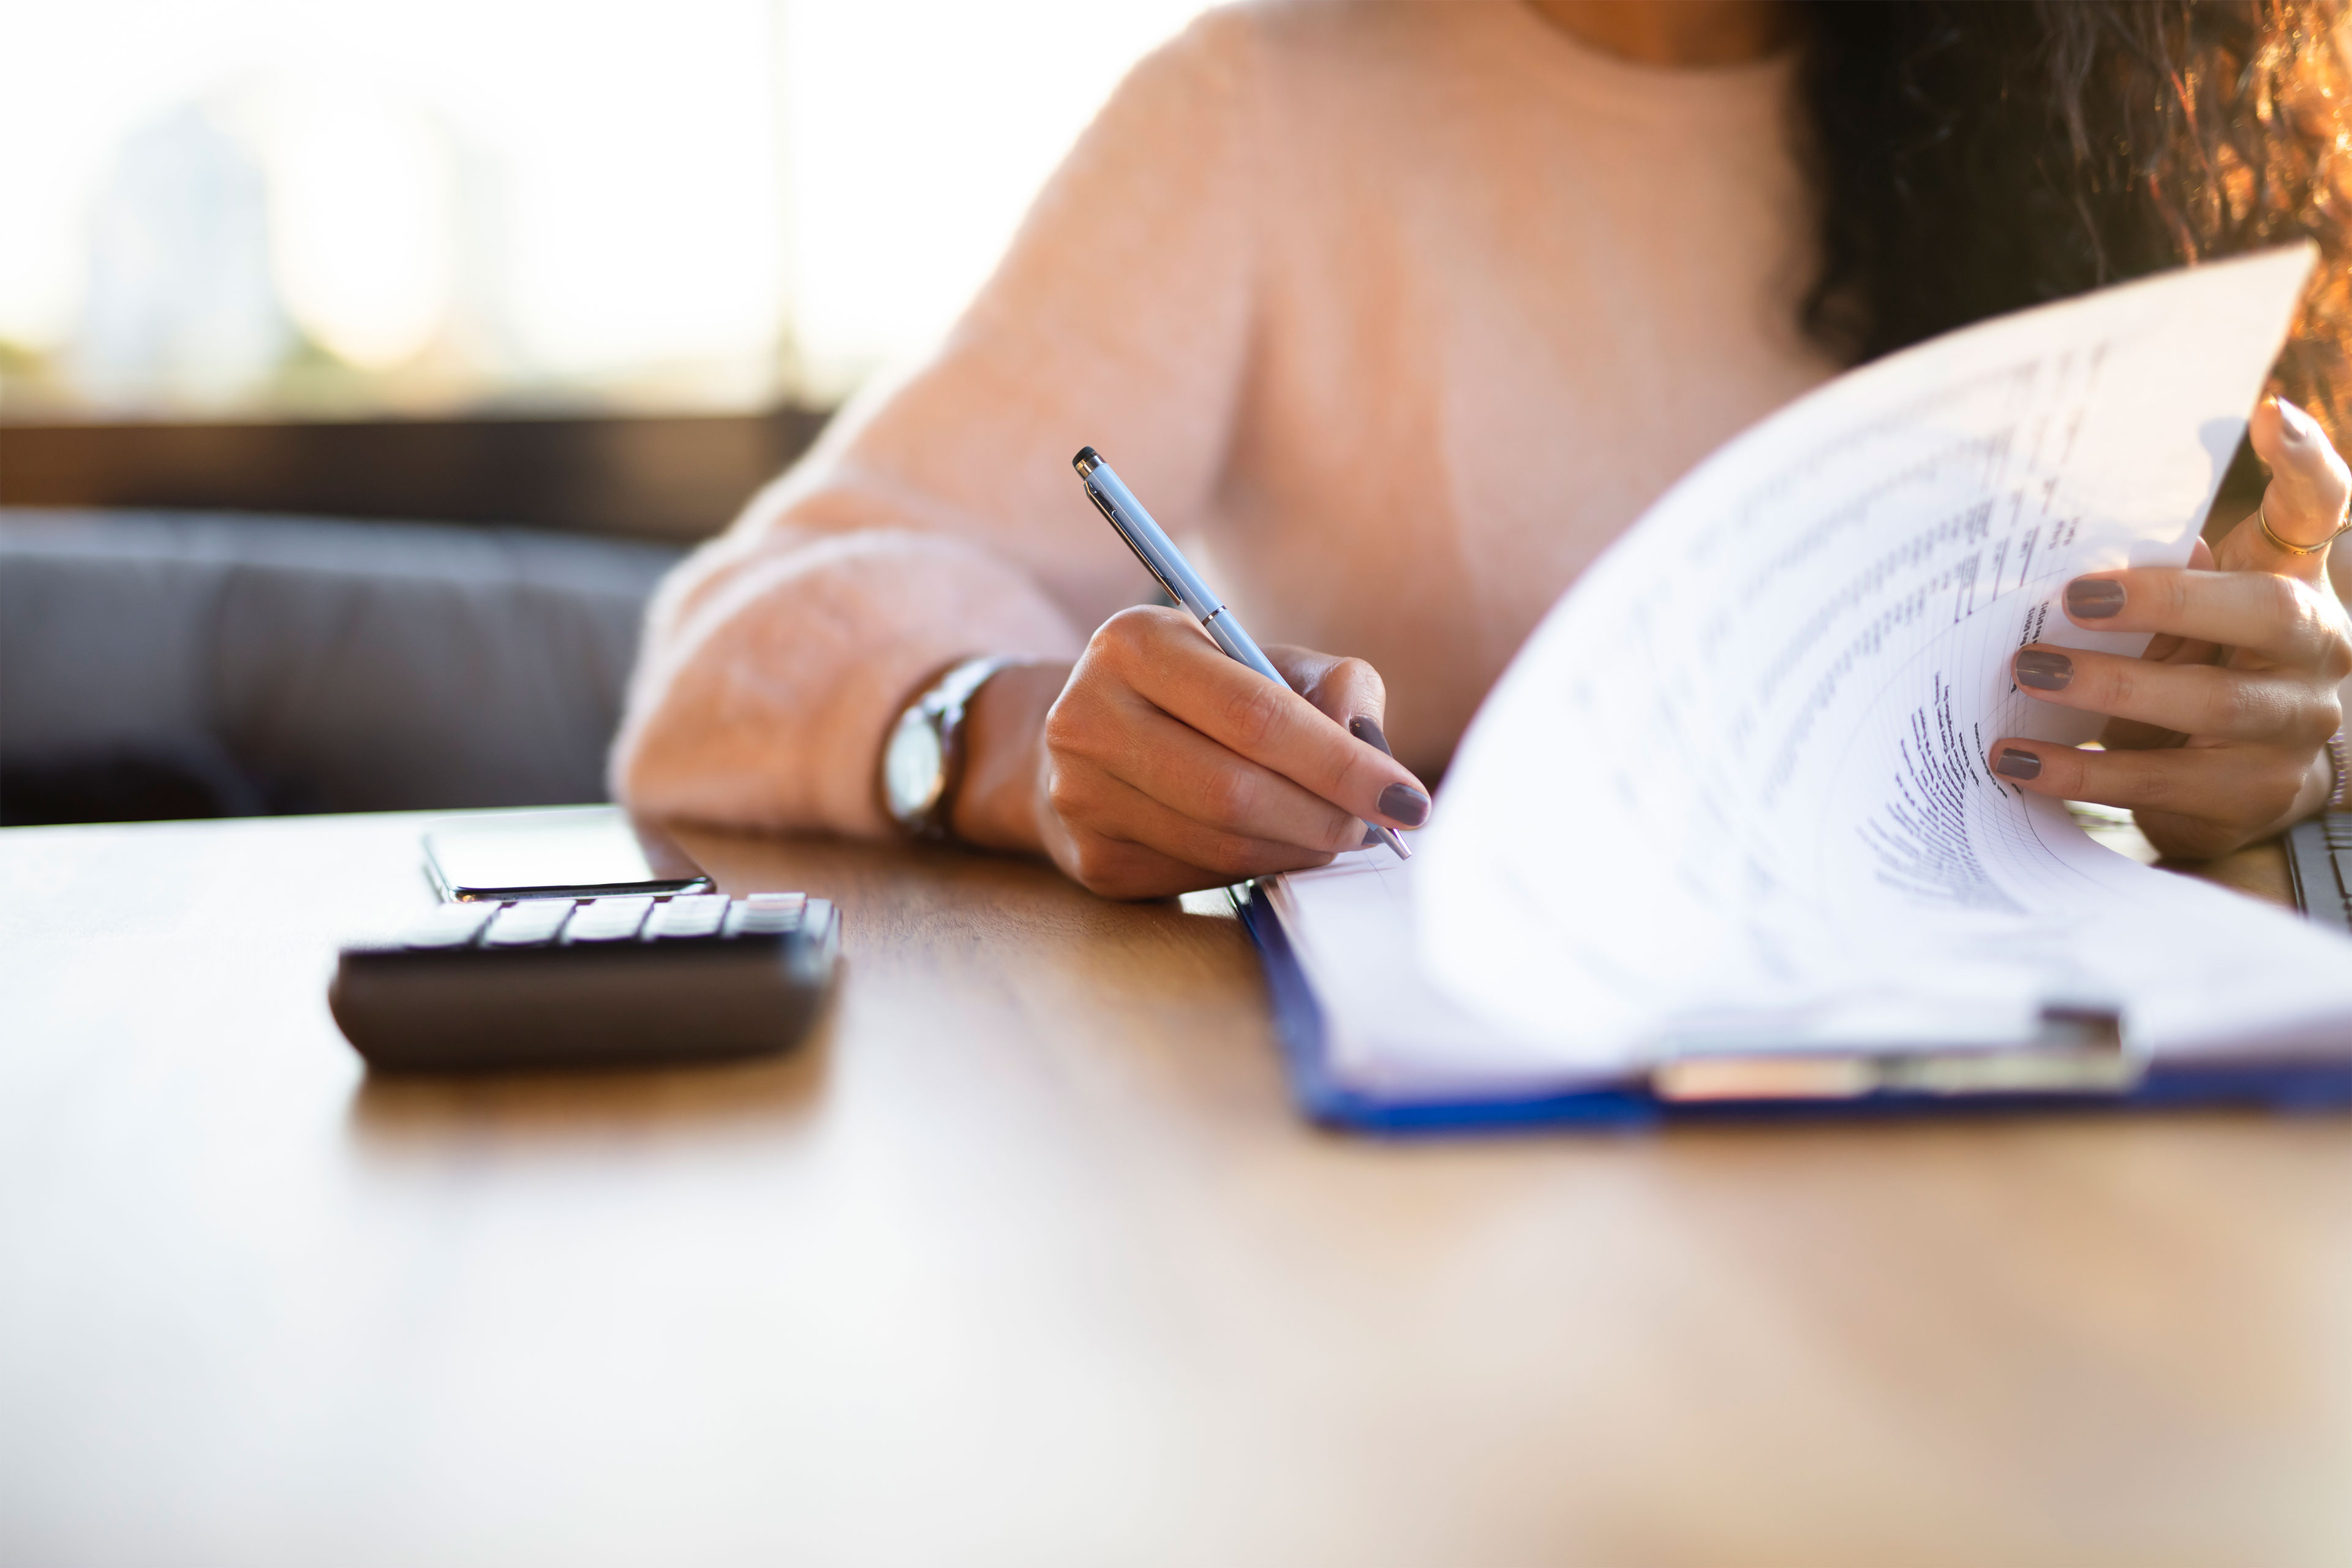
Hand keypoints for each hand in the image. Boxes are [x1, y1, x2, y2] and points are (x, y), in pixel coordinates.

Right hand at [950, 607, 1430, 897]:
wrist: (1089, 740)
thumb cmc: (1200, 694)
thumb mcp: (1263, 660)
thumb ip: (1333, 685)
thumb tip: (1374, 749)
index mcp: (1135, 643)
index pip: (1256, 715)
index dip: (1342, 763)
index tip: (1409, 797)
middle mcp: (1088, 716)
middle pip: (1235, 790)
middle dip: (1326, 817)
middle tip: (1378, 827)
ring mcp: (1080, 794)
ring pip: (1221, 844)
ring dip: (1299, 848)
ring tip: (1335, 832)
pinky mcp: (1091, 858)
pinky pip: (1201, 876)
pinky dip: (1258, 867)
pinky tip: (1277, 844)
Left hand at [1988, 396, 2351, 858]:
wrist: (2246, 788)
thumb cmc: (2202, 671)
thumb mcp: (2192, 618)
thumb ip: (2162, 578)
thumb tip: (2067, 548)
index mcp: (2294, 584)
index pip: (2318, 511)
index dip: (2304, 462)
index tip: (2267, 413)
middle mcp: (2316, 649)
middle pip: (2265, 614)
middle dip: (2168, 602)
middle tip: (2073, 598)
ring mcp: (2294, 725)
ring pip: (2211, 705)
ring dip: (2109, 687)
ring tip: (2028, 672)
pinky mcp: (2252, 795)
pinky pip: (2158, 781)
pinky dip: (2080, 771)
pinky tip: (2017, 760)